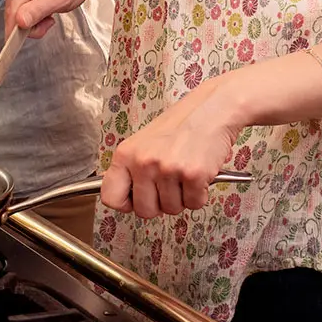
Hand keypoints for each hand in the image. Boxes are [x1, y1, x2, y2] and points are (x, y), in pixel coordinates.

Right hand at [3, 0, 104, 37]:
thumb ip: (39, 10)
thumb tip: (19, 22)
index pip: (12, 12)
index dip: (17, 31)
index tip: (26, 41)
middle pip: (12, 15)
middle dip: (29, 26)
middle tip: (49, 21)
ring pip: (14, 15)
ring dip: (31, 22)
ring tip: (49, 13)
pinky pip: (17, 11)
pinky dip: (30, 16)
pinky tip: (42, 9)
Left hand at [99, 81, 241, 218]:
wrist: (211, 110)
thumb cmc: (179, 126)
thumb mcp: (143, 143)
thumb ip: (132, 170)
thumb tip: (126, 199)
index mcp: (125, 155)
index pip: (110, 197)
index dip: (126, 204)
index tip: (137, 199)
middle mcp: (143, 163)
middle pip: (144, 211)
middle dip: (159, 204)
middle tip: (169, 185)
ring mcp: (167, 170)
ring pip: (172, 209)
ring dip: (182, 197)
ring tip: (184, 172)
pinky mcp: (193, 175)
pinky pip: (194, 204)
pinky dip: (200, 194)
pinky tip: (199, 173)